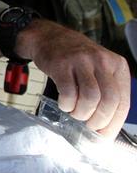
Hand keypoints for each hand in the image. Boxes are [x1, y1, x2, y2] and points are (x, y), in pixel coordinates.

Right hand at [17, 19, 130, 137]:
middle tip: (87, 125)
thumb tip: (105, 128)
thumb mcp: (98, 68)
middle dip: (98, 120)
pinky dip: (66, 104)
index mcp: (117, 65)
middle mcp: (102, 61)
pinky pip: (68, 93)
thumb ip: (105, 92)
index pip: (123, 102)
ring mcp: (81, 62)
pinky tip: (64, 103)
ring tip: (74, 113)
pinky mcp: (61, 65)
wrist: (50, 37)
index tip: (103, 135)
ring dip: (81, 113)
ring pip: (90, 98)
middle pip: (108, 101)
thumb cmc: (76, 59)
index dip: (113, 124)